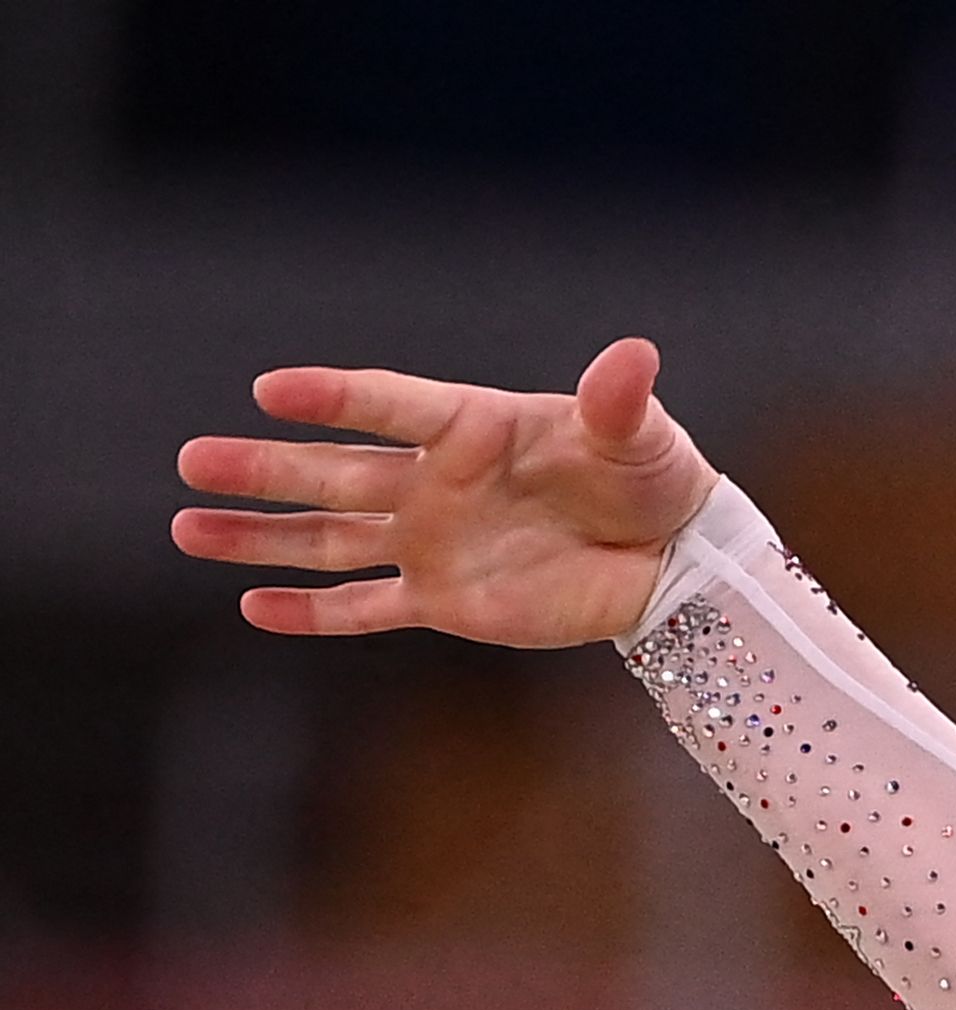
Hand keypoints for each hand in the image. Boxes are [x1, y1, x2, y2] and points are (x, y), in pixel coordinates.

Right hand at [172, 337, 719, 647]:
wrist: (671, 555)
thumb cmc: (652, 477)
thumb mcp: (639, 436)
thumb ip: (618, 402)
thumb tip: (634, 356)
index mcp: (470, 427)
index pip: (387, 405)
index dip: (332, 398)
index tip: (271, 390)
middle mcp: (434, 481)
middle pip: (333, 472)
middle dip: (263, 468)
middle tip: (193, 459)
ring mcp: (431, 541)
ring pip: (329, 539)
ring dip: (260, 537)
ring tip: (188, 526)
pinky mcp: (446, 600)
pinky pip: (367, 607)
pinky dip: (312, 612)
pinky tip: (254, 607)